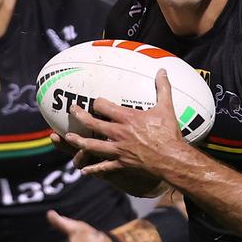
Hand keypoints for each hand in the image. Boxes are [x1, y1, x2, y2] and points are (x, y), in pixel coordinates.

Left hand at [65, 69, 183, 179]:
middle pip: (92, 123)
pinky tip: (84, 170)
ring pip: (91, 146)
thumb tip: (163, 71)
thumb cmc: (169, 134)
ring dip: (78, 141)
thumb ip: (163, 89)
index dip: (97, 103)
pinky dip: (93, 169)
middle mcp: (118, 133)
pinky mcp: (121, 164)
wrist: (171, 159)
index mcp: (127, 118)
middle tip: (72, 111)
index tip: (96, 103)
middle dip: (80, 116)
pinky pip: (103, 167)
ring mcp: (118, 150)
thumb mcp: (166, 109)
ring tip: (69, 137)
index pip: (103, 107)